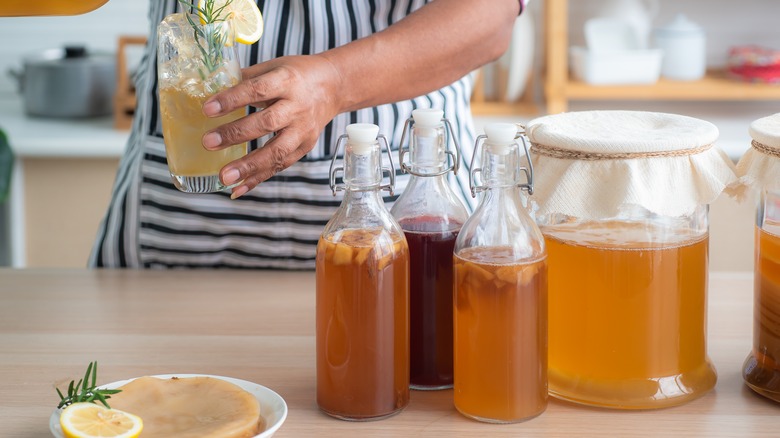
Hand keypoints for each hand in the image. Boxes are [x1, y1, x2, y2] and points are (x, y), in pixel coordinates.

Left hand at [202, 54, 342, 198]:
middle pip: (267, 123)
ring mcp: (303, 130)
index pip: (258, 90)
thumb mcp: (273, 67)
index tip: (208, 109)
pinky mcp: (304, 147)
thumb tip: (208, 88)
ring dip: (249, 166)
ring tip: (224, 177)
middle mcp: (297, 107)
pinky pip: (281, 165)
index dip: (233, 100)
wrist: (333, 87)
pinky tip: (238, 188)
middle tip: (209, 143)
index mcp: (287, 81)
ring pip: (277, 151)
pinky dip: (259, 178)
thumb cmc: (297, 75)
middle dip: (236, 134)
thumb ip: (245, 79)